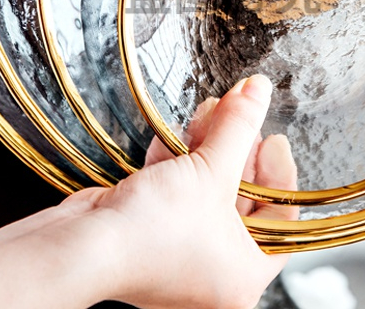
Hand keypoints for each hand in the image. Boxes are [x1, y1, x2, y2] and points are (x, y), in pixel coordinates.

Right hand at [65, 75, 297, 308]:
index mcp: (243, 272)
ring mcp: (180, 250)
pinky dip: (177, 162)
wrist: (83, 248)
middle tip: (238, 111)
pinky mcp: (150, 232)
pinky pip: (175, 192)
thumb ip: (238, 127)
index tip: (273, 137)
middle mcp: (214, 268)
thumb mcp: (211, 170)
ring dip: (205, 146)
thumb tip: (258, 91)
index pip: (281, 217)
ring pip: (206, 189)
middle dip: (237, 147)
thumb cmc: (151, 235)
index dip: (280, 171)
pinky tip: (174, 135)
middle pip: (242, 197)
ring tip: (208, 110)